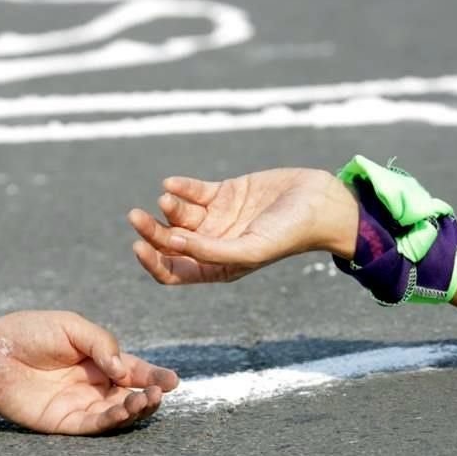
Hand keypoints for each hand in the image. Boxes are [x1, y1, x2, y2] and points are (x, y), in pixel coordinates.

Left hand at [0, 311, 178, 434]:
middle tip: (161, 392)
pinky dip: (113, 420)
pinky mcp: (64, 422)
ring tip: (147, 400)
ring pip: (117, 413)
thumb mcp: (71, 327)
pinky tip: (124, 409)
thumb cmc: (28, 332)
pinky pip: (94, 425)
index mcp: (100, 361)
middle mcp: (95, 386)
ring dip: (135, 409)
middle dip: (150, 396)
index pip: (135, 371)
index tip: (173, 381)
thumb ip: (101, 343)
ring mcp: (80, 405)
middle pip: (132, 395)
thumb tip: (124, 368)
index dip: (155, 377)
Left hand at [128, 167, 358, 283]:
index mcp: (217, 267)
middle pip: (170, 240)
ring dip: (168, 207)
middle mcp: (213, 244)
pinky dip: (179, 187)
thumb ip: (212, 251)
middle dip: (151, 230)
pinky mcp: (224, 192)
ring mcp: (217, 217)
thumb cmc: (290, 233)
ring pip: (178, 214)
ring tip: (167, 198)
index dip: (152, 262)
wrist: (320, 201)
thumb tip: (174, 243)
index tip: (139, 246)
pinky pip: (192, 191)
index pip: (174, 271)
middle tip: (136, 217)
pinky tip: (172, 184)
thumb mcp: (250, 250)